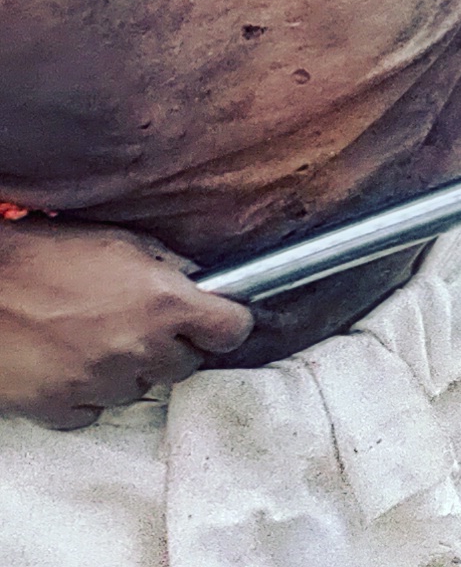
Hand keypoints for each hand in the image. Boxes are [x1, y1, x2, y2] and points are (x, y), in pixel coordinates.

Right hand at [0, 220, 251, 429]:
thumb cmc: (36, 257)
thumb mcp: (114, 243)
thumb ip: (163, 267)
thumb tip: (193, 282)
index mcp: (163, 303)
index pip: (231, 330)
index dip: (223, 324)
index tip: (213, 322)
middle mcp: (139, 348)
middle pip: (184, 366)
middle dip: (169, 348)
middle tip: (136, 325)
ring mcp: (100, 383)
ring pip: (137, 391)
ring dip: (124, 371)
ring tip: (87, 339)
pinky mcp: (60, 408)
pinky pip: (91, 410)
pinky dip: (84, 393)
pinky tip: (64, 363)